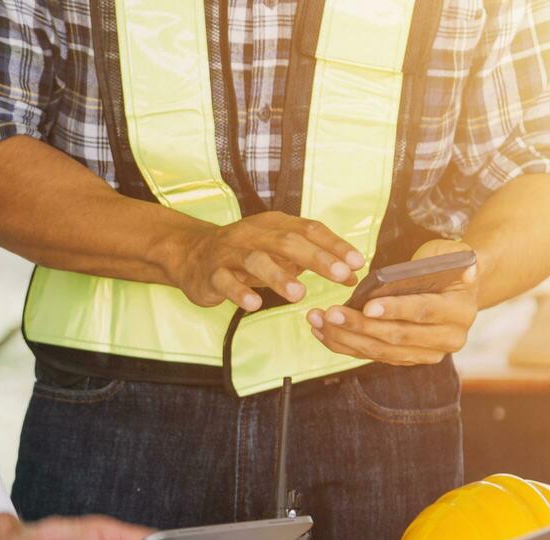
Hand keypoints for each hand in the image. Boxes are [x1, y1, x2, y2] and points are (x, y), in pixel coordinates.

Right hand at [161, 211, 364, 310]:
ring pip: (256, 260)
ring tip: (300, 294)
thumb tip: (352, 273)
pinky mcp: (212, 273)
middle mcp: (253, 234)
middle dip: (316, 258)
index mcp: (273, 224)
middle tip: (340, 275)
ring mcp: (230, 253)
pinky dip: (240, 293)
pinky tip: (254, 305)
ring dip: (279, 276)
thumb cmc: (244, 255)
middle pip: (287, 242)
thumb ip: (312, 260)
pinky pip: (225, 282)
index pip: (309, 229)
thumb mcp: (279, 252)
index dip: (334, 245)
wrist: (192, 255)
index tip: (357, 263)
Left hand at [306, 239, 480, 365]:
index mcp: (460, 312)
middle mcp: (447, 339)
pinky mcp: (406, 359)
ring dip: (345, 337)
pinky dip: (345, 345)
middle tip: (329, 313)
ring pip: (379, 350)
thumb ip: (456, 257)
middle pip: (396, 336)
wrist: (455, 292)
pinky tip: (323, 332)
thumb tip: (468, 269)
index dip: (395, 310)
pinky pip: (372, 355)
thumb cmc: (448, 267)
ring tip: (317, 320)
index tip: (366, 306)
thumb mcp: (453, 254)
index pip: (424, 312)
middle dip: (359, 325)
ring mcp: (426, 354)